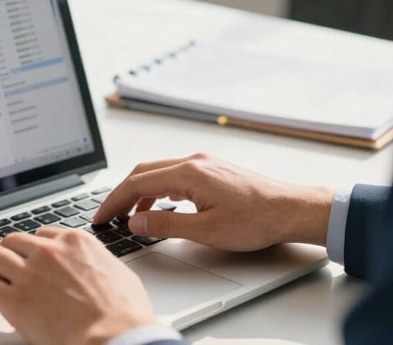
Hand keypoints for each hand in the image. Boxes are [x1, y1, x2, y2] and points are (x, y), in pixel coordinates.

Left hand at [0, 226, 159, 344]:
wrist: (115, 337)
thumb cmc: (125, 315)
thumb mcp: (120, 274)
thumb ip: (99, 264)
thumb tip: (98, 271)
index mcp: (75, 243)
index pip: (42, 235)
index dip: (32, 248)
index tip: (28, 256)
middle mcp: (49, 252)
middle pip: (14, 241)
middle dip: (7, 253)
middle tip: (3, 267)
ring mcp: (30, 273)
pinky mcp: (14, 299)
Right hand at [93, 153, 333, 250]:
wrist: (291, 209)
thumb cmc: (256, 219)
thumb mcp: (206, 230)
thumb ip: (166, 225)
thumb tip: (135, 222)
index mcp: (188, 172)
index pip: (137, 183)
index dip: (114, 201)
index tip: (101, 217)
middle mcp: (193, 161)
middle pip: (143, 172)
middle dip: (121, 194)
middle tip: (107, 215)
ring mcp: (203, 163)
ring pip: (158, 173)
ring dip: (140, 192)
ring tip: (129, 216)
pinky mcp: (211, 170)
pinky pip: (174, 176)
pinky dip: (158, 191)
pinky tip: (159, 207)